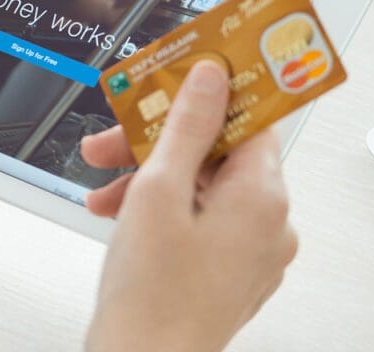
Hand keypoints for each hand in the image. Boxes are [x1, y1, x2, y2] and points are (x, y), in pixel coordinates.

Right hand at [81, 61, 297, 351]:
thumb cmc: (152, 298)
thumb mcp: (158, 191)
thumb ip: (187, 125)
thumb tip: (212, 77)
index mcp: (262, 196)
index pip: (249, 116)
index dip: (209, 93)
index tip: (181, 76)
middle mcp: (268, 224)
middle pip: (216, 152)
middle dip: (157, 142)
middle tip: (114, 140)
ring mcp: (250, 251)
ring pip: (202, 185)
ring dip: (149, 177)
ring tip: (104, 186)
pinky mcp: (228, 272)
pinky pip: (200, 219)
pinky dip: (160, 209)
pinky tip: (118, 213)